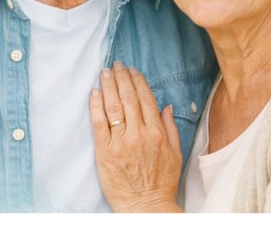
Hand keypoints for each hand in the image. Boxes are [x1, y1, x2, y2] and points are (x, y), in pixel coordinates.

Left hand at [88, 61, 182, 211]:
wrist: (145, 206)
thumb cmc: (161, 183)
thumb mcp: (176, 154)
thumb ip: (171, 129)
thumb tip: (166, 107)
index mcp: (157, 133)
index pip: (146, 99)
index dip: (137, 81)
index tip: (132, 70)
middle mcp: (139, 134)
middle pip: (128, 98)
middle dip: (122, 77)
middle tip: (116, 65)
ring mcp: (121, 142)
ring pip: (113, 106)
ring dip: (109, 85)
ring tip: (105, 72)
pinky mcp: (105, 151)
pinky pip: (99, 123)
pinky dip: (96, 105)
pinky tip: (94, 92)